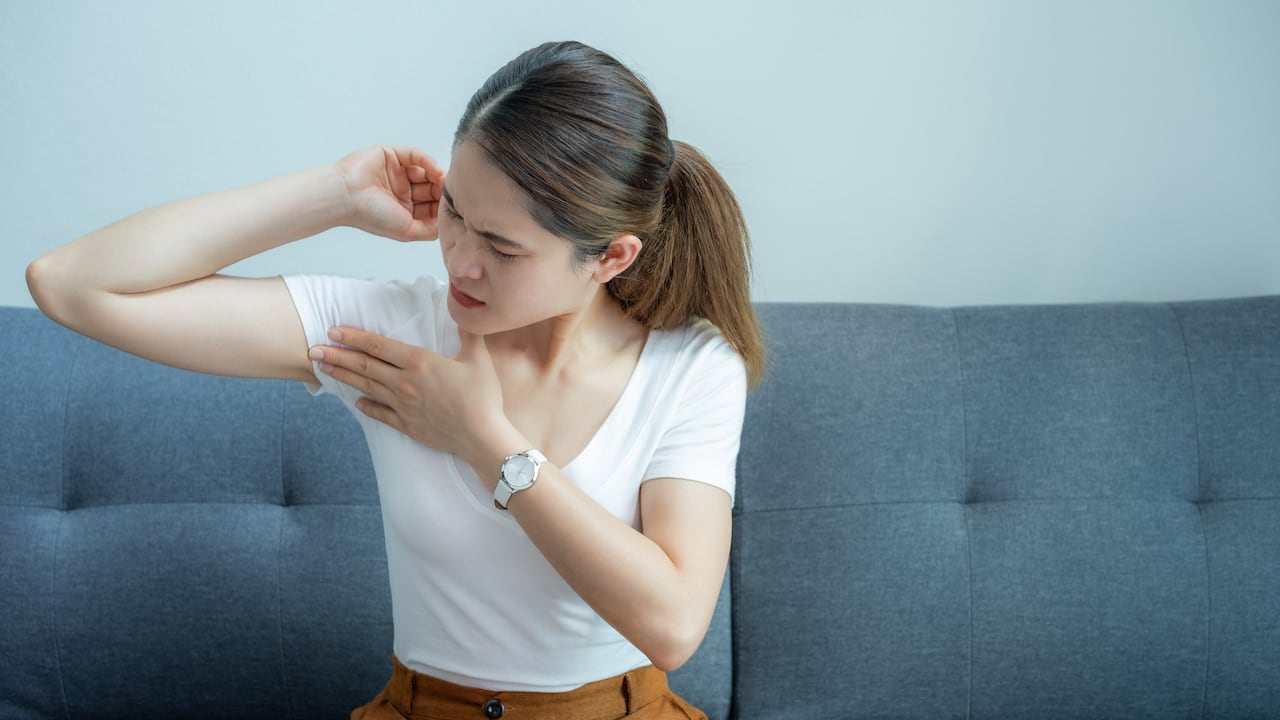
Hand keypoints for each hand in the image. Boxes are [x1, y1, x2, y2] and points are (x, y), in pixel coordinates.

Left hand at [307, 326, 510, 459]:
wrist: (481, 437)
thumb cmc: (482, 397)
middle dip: (337, 355)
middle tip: (312, 349)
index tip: (333, 331)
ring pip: (367, 387)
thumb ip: (468, 332)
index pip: (379, 346)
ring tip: (323, 368)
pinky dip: (367, 407)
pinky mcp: (407, 425)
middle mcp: (405, 383)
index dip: (354, 337)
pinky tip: (356, 402)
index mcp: (419, 362)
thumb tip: (463, 308)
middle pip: (364, 366)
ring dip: (343, 377)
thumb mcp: (478, 358)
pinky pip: (381, 414)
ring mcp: (403, 406)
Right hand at [333, 146, 443, 241]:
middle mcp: (402, 192)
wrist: (345, 196)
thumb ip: (428, 231)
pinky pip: (415, 156)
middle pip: (431, 188)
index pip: (431, 206)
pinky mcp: (392, 156)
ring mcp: (397, 173)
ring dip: (437, 175)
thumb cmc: (369, 215)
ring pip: (425, 171)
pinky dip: (427, 161)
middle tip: (452, 191)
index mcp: (404, 210)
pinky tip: (434, 169)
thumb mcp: (406, 232)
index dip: (443, 205)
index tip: (454, 206)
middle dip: (442, 190)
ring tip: (444, 180)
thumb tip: (446, 226)